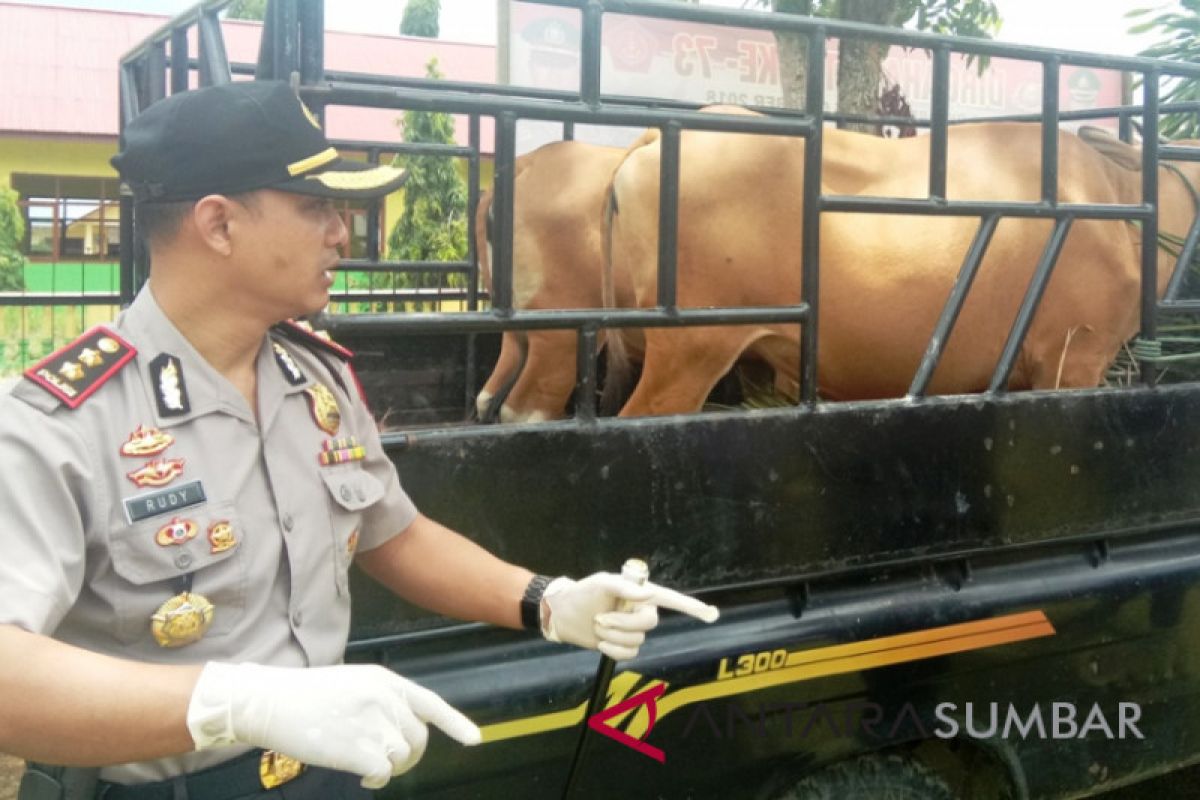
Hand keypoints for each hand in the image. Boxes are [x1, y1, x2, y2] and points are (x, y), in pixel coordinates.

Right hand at [186, 662, 480, 788]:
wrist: (270, 701)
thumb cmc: (308, 696)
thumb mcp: (354, 683)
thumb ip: (384, 700)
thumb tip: (405, 728)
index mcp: (386, 681)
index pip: (431, 703)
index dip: (455, 723)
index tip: (474, 740)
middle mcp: (385, 699)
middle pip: (419, 738)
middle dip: (410, 756)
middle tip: (390, 763)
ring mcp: (373, 723)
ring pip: (402, 756)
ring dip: (390, 766)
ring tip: (368, 765)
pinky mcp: (358, 747)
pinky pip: (384, 772)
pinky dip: (377, 778)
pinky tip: (362, 775)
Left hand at [542, 572, 718, 660]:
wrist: (564, 613)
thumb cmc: (583, 592)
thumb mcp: (601, 583)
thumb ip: (624, 586)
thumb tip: (648, 596)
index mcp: (641, 592)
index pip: (671, 599)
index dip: (692, 607)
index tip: (712, 614)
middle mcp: (642, 610)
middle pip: (651, 623)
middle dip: (624, 623)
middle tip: (601, 618)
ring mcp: (633, 629)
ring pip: (638, 640)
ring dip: (613, 635)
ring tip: (596, 624)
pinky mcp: (624, 645)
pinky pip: (630, 654)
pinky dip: (614, 650)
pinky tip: (601, 641)